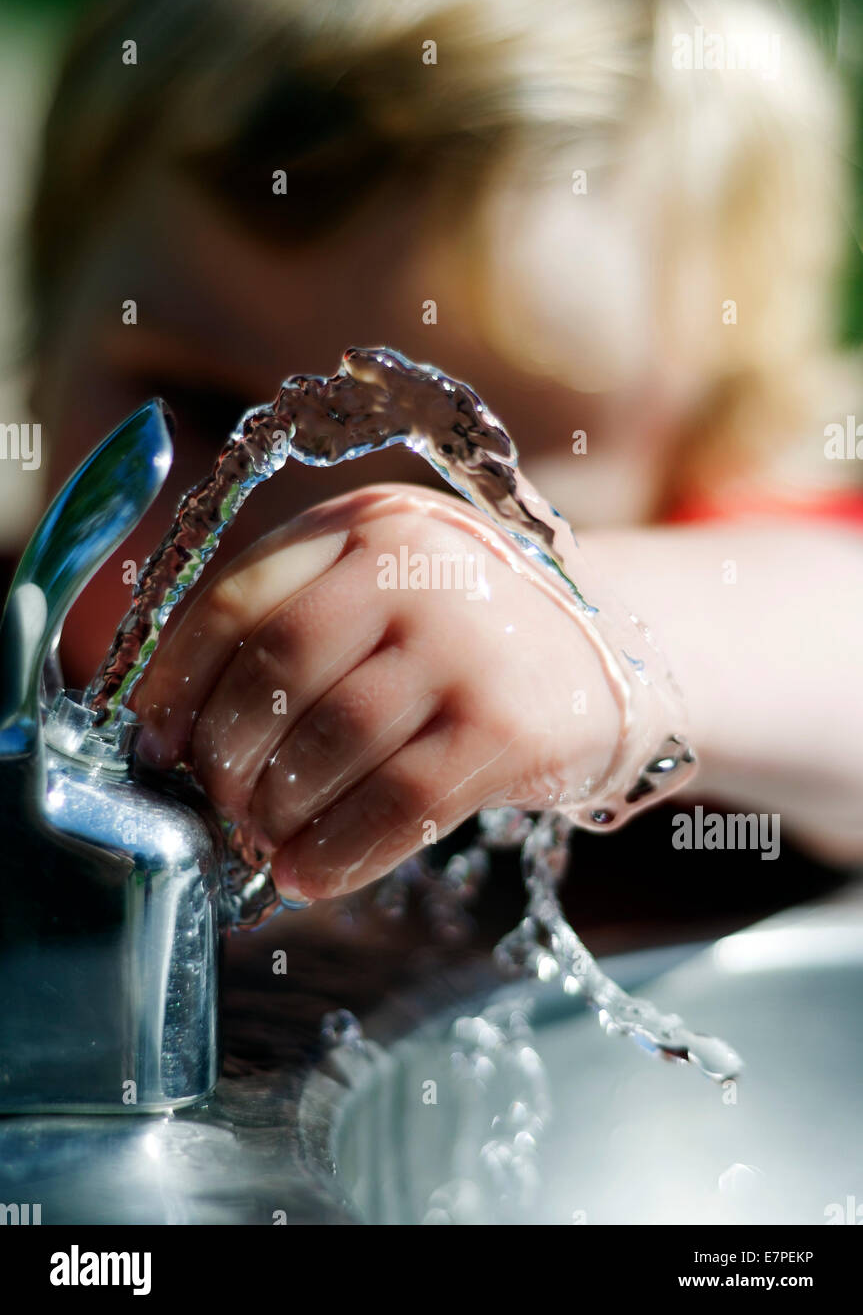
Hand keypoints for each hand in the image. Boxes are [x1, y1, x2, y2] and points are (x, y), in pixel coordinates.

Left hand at [134, 484, 619, 899]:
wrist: (607, 660)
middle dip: (228, 755)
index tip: (156, 745)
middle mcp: (417, 565)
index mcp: (366, 526)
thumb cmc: (464, 642)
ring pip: (332, 743)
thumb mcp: (383, 596)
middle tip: (223, 804)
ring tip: (269, 840)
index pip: (238, 602)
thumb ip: (294, 634)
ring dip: (279, 812)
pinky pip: (398, 805)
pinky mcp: (509, 724)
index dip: (177, 685)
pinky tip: (313, 873)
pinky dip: (340, 853)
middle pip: (279, 668)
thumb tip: (178, 743)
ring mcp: (468, 642)